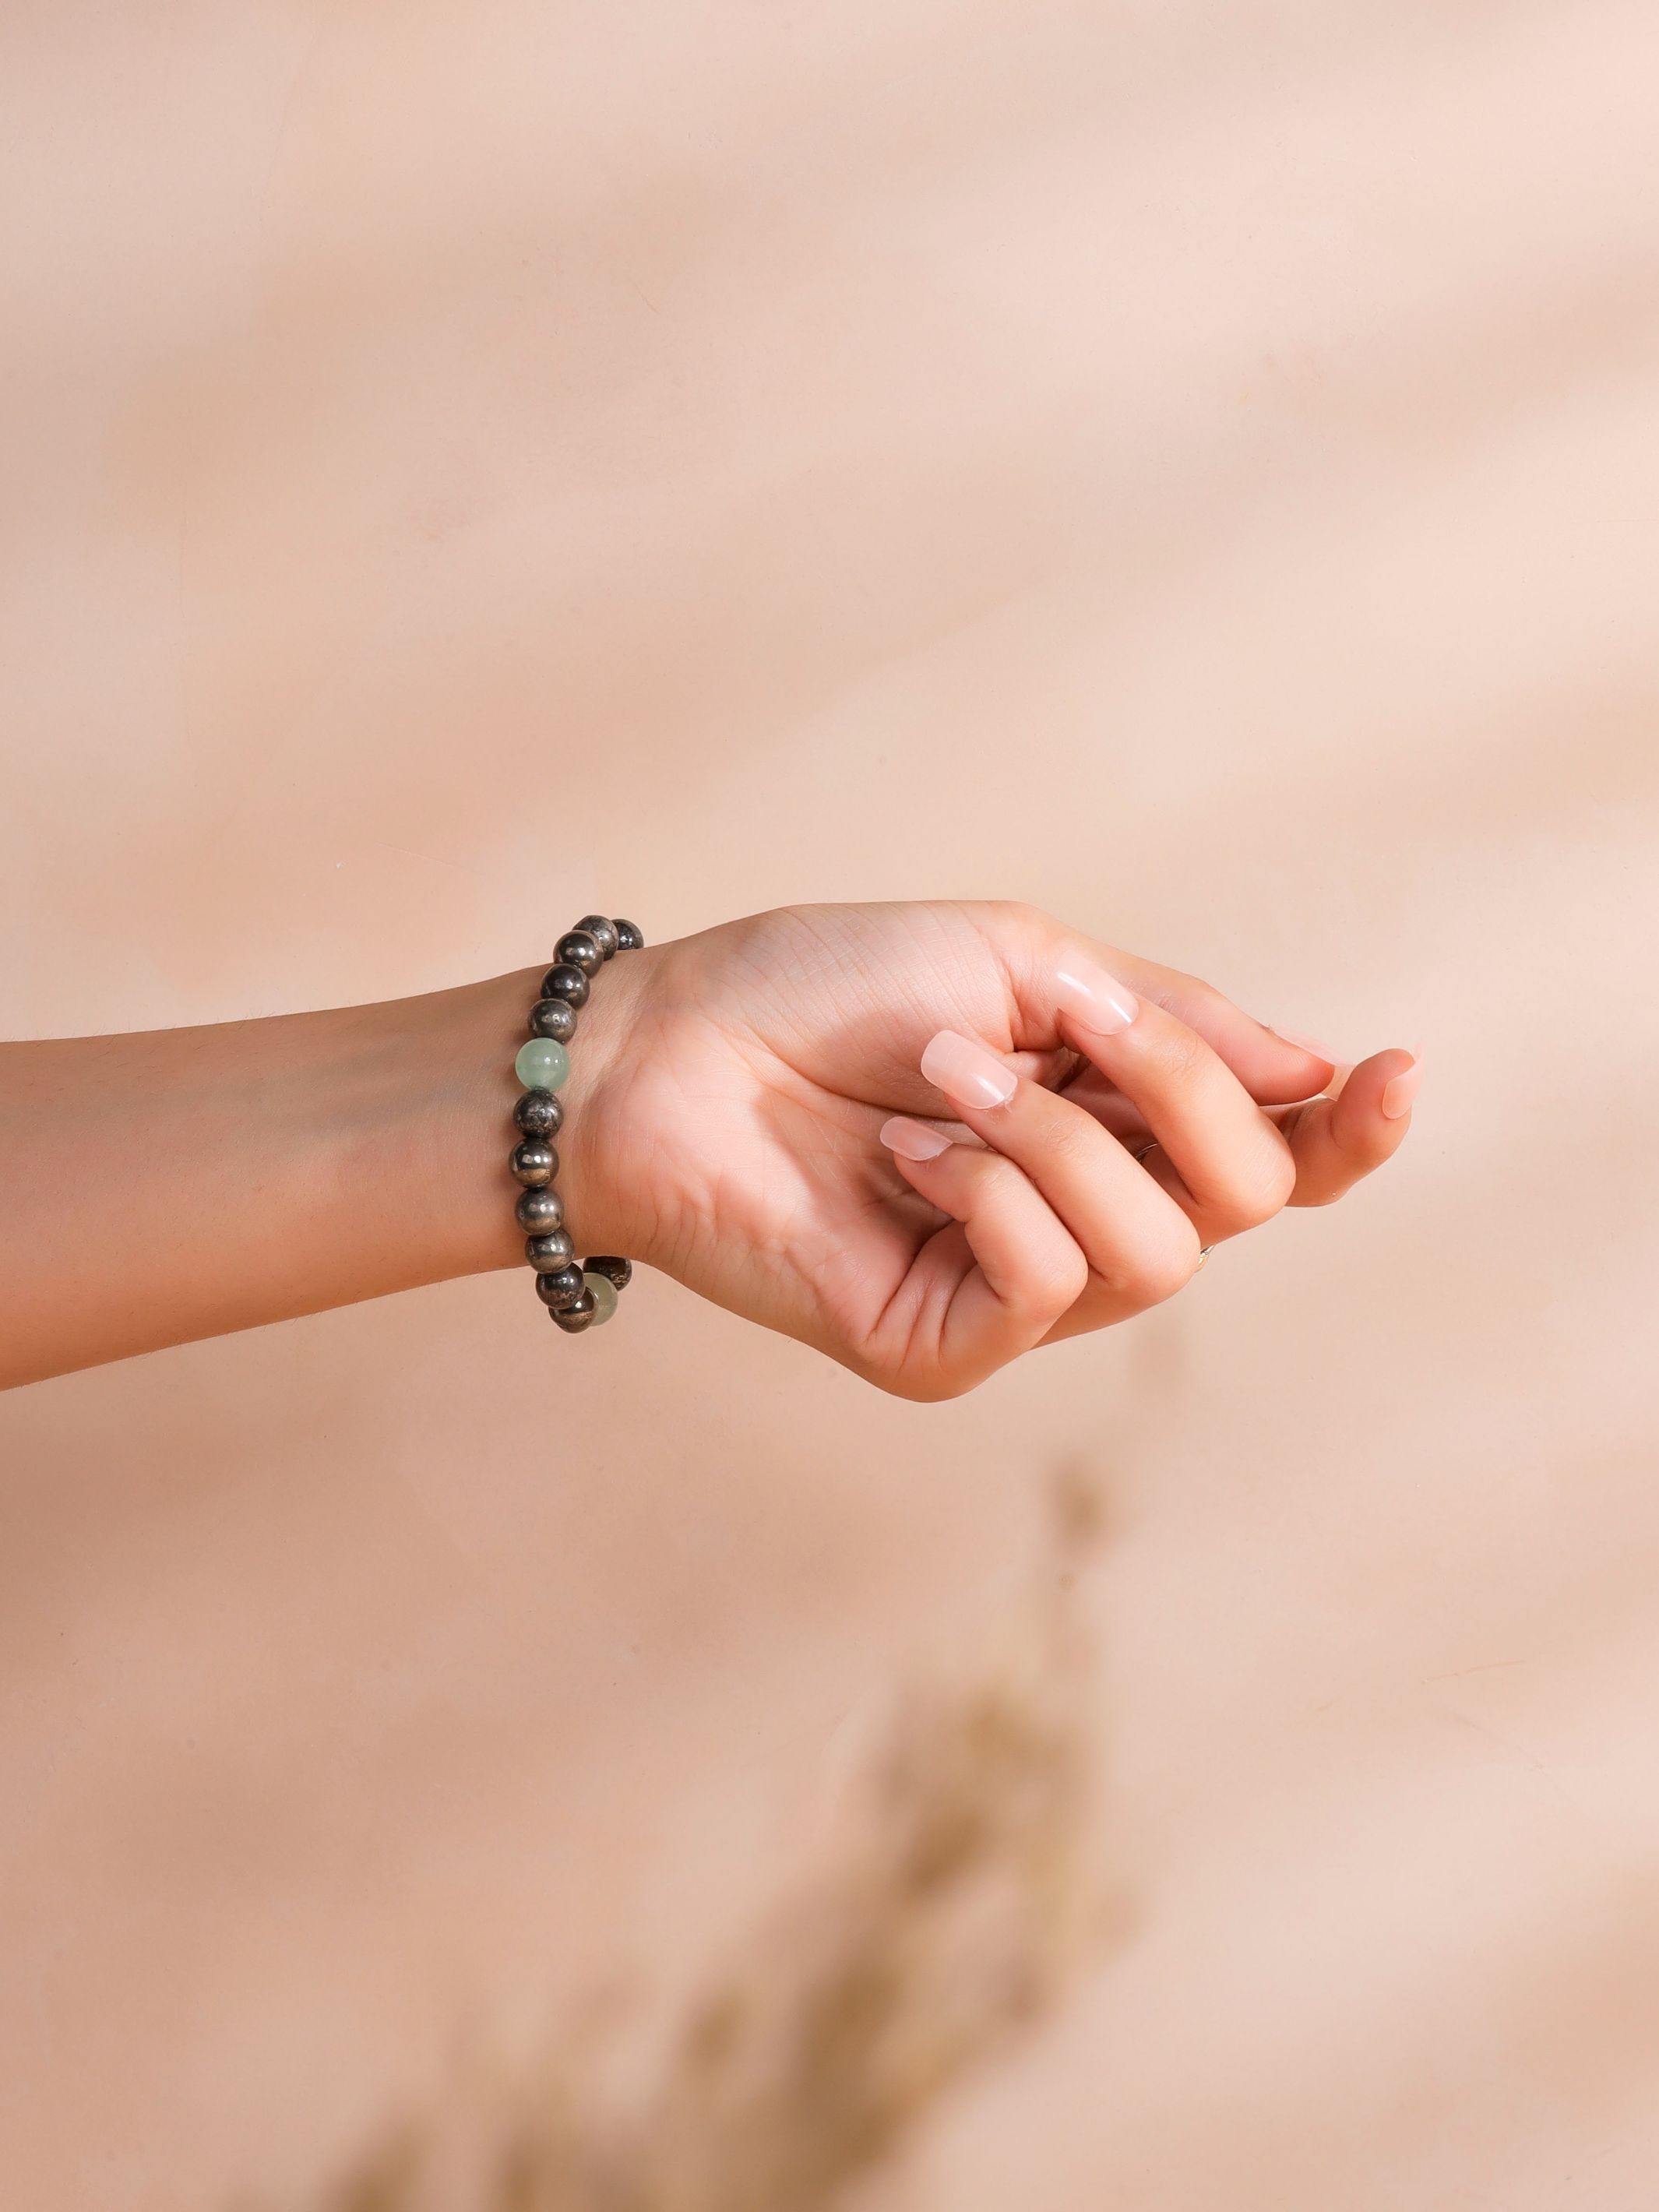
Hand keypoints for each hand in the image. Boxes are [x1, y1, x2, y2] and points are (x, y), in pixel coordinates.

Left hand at [569, 902, 1418, 1398]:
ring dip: (1057, 1137)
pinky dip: (990, 1193)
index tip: (1394, 1071)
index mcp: (1111, 1117)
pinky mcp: (943, 1347)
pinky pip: (1047, 1285)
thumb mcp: (1019, 960)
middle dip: (1185, 1095)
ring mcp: (1015, 1292)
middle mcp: (1082, 1211)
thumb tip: (1316, 1071)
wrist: (673, 1047)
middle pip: (1245, 1201)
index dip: (1349, 1131)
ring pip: (1157, 1253)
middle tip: (1074, 1024)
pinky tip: (907, 1151)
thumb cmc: (828, 986)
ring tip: (944, 1078)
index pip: (1271, 1155)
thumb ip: (1167, 1020)